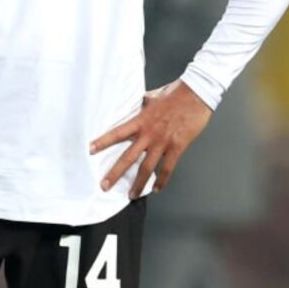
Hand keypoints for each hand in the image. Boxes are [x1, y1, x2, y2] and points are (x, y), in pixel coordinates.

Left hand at [90, 80, 212, 197]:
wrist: (197, 93)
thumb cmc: (176, 92)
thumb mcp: (152, 96)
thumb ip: (142, 105)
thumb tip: (136, 104)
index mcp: (141, 120)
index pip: (117, 133)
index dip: (103, 142)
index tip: (90, 150)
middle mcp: (149, 134)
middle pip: (128, 157)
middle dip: (115, 173)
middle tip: (104, 185)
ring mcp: (163, 142)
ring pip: (147, 168)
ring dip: (138, 184)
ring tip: (131, 195)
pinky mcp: (178, 147)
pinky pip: (168, 168)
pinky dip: (161, 180)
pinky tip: (156, 189)